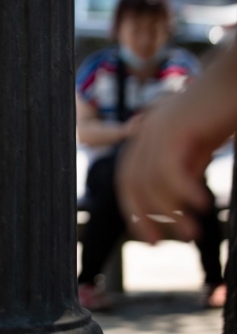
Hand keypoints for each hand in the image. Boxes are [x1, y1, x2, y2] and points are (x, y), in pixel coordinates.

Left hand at [116, 100, 214, 243]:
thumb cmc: (223, 108)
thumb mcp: (199, 143)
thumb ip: (185, 164)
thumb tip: (178, 199)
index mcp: (147, 136)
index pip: (129, 180)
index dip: (135, 210)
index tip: (150, 238)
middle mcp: (145, 132)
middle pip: (131, 183)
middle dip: (142, 216)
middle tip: (160, 243)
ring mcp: (157, 129)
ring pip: (152, 181)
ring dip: (171, 212)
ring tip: (192, 232)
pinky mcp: (175, 129)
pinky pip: (169, 170)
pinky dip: (182, 192)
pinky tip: (202, 206)